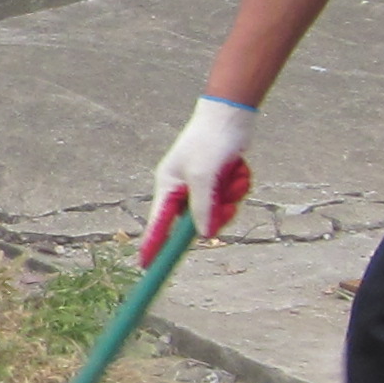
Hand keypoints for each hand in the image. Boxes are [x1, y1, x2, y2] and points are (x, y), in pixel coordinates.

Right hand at [142, 95, 256, 264]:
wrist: (230, 115)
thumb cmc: (210, 142)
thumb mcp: (203, 178)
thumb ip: (202, 209)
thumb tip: (203, 236)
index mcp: (169, 187)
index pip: (157, 224)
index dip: (152, 245)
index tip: (145, 266)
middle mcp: (183, 189)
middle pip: (197, 222)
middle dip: (217, 213)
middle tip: (227, 203)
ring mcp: (202, 186)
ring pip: (219, 211)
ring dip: (231, 196)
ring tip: (233, 174)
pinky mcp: (220, 181)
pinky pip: (231, 198)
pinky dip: (238, 187)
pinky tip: (238, 168)